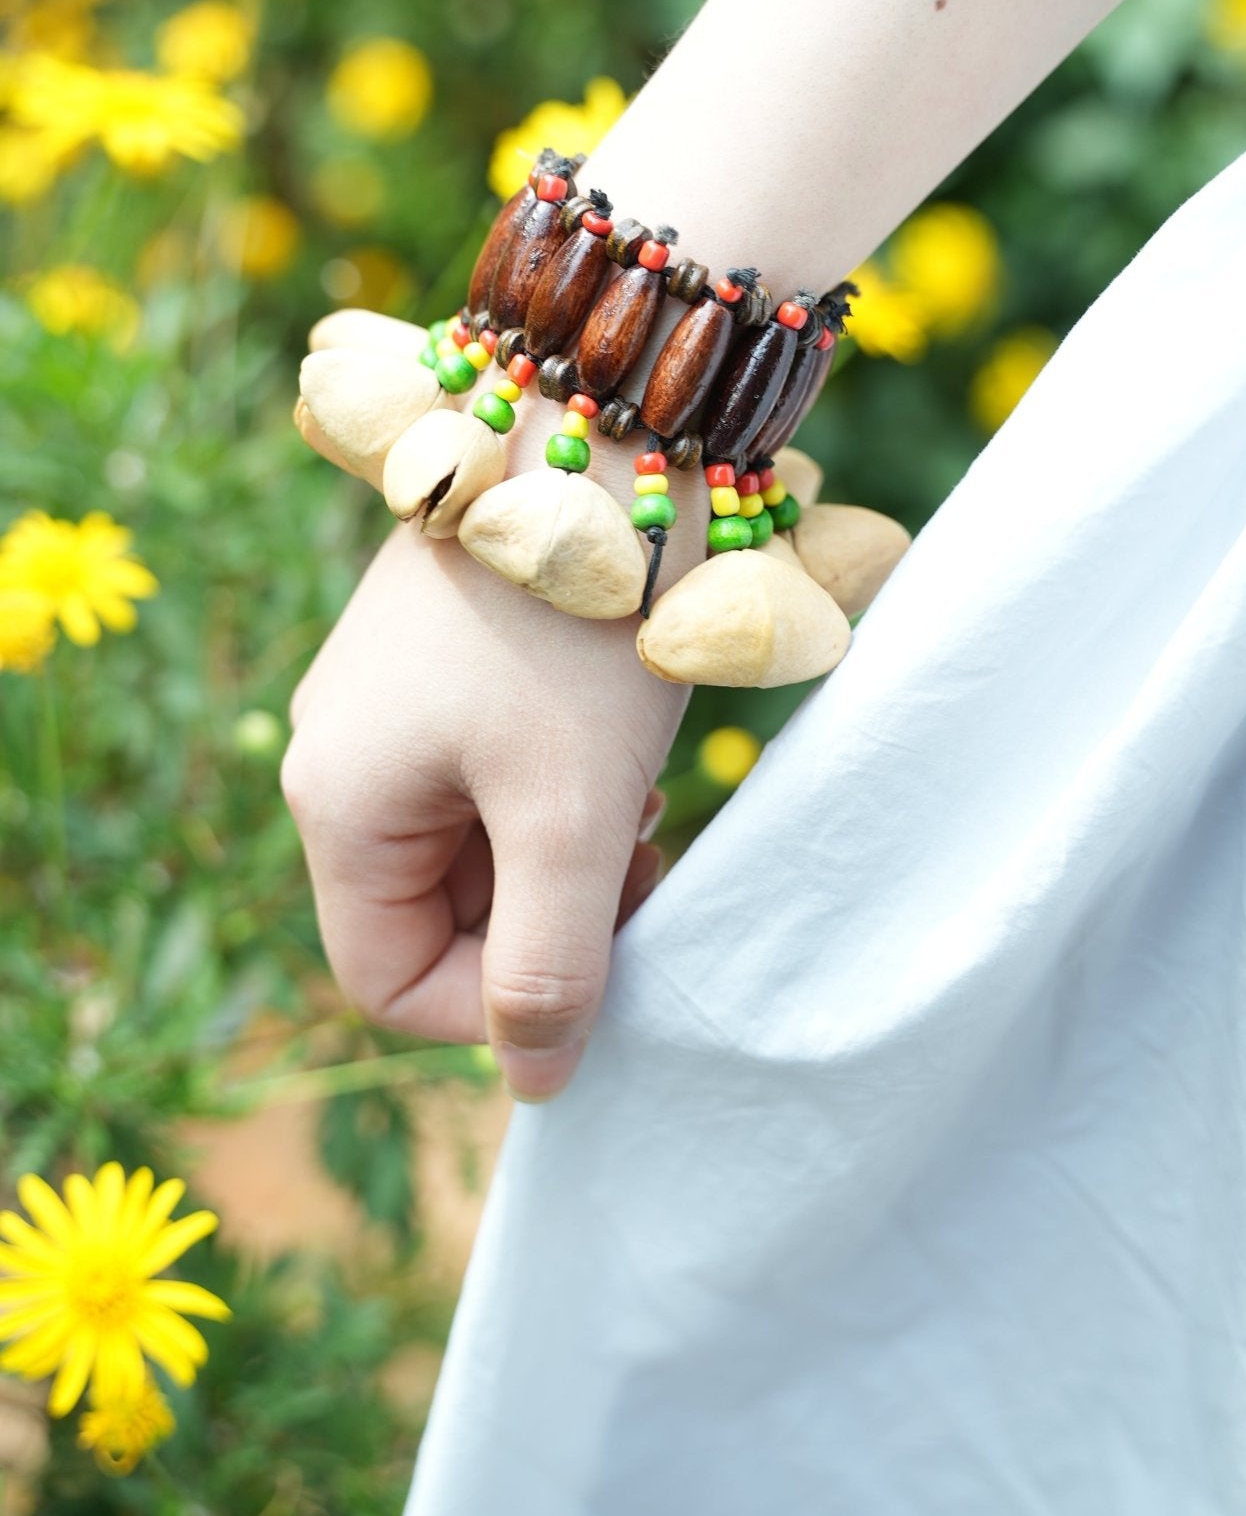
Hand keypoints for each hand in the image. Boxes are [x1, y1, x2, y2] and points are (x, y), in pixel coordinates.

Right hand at [281, 391, 703, 1100]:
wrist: (602, 434)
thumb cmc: (576, 631)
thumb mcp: (569, 816)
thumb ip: (549, 962)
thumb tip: (537, 1081)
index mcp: (336, 801)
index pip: (390, 981)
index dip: (494, 1011)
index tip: (600, 968)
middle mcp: (342, 755)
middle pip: (434, 915)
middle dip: (542, 926)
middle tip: (638, 885)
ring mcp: (392, 704)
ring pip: (473, 848)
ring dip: (560, 861)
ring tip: (634, 815)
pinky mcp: (448, 665)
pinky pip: (491, 777)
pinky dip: (559, 796)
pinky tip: (618, 759)